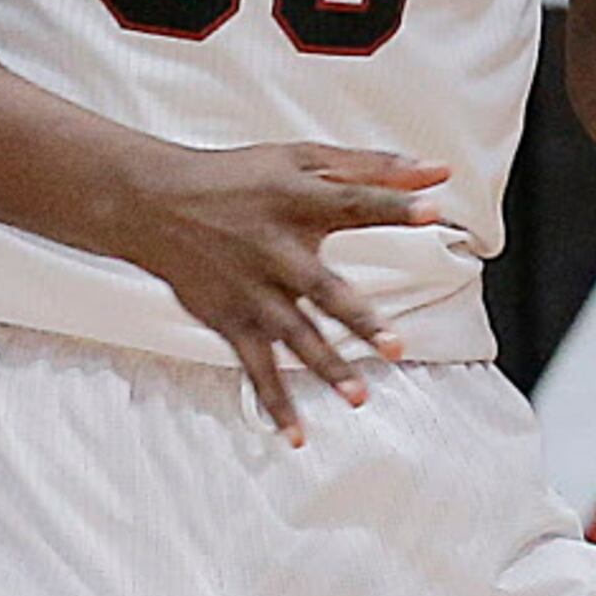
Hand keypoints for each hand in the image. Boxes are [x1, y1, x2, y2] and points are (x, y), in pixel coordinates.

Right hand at [117, 140, 450, 443]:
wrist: (155, 204)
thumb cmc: (238, 179)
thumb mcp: (301, 159)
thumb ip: (372, 168)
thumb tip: (439, 173)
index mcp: (296, 201)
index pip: (353, 202)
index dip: (393, 206)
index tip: (434, 212)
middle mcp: (275, 249)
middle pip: (323, 287)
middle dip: (358, 317)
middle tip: (394, 346)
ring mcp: (252, 291)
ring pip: (294, 335)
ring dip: (327, 367)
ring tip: (358, 397)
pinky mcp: (230, 321)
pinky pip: (256, 368)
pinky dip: (275, 403)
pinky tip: (297, 436)